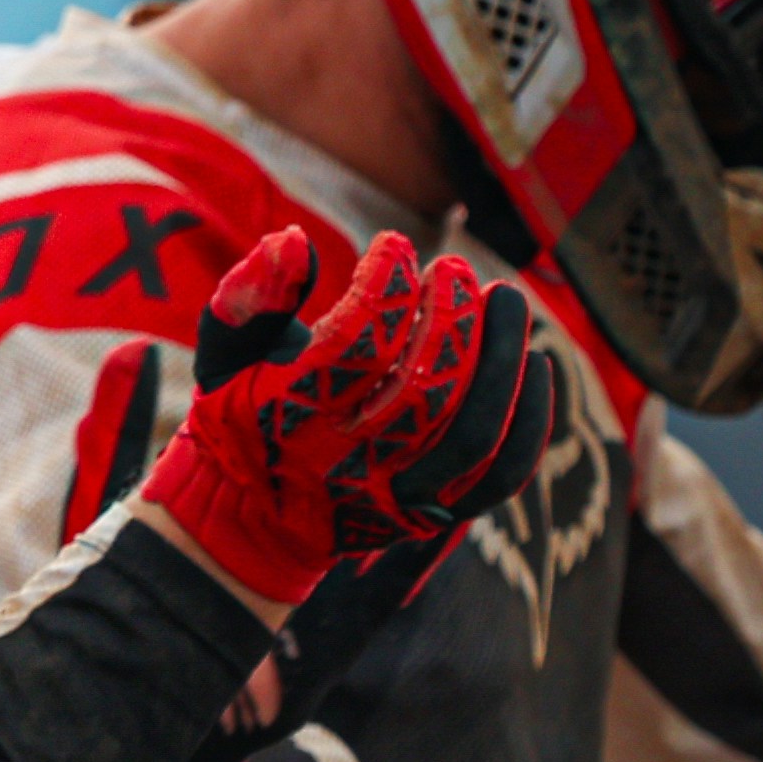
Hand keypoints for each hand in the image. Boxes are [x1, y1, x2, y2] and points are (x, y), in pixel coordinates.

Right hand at [137, 226, 553, 608]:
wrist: (253, 521)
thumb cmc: (242, 418)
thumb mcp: (224, 355)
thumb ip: (252, 297)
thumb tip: (291, 240)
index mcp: (289, 417)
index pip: (355, 344)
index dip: (385, 285)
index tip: (395, 245)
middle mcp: (346, 464)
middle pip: (425, 387)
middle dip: (452, 318)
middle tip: (455, 268)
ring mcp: (396, 495)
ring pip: (473, 431)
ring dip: (500, 359)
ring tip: (504, 299)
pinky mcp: (434, 514)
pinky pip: (501, 477)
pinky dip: (531, 419)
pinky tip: (538, 364)